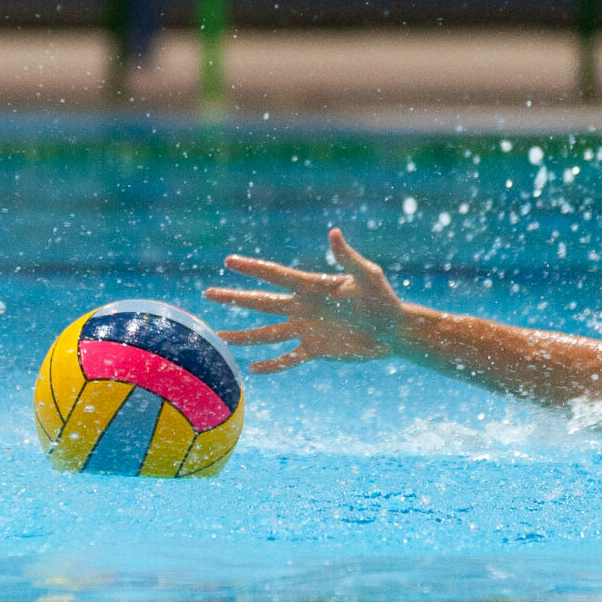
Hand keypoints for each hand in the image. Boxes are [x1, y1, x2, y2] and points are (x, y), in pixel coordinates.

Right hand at [203, 227, 409, 372]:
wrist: (393, 329)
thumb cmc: (383, 298)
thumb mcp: (368, 276)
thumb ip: (348, 257)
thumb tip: (333, 233)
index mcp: (312, 286)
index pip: (276, 275)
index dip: (253, 268)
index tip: (229, 261)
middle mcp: (303, 307)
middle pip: (262, 302)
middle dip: (235, 297)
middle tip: (208, 293)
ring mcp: (307, 329)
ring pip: (267, 333)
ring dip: (243, 335)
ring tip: (219, 335)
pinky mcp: (316, 349)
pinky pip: (289, 357)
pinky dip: (273, 364)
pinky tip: (253, 369)